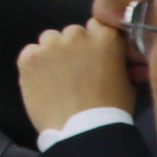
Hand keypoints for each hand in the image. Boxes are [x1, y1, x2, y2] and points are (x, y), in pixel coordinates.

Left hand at [17, 18, 137, 134]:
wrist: (82, 130)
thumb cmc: (111, 109)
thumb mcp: (127, 82)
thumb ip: (119, 61)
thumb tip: (117, 58)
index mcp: (106, 37)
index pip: (96, 26)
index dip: (94, 41)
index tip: (93, 56)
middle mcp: (76, 35)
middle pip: (72, 33)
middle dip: (74, 47)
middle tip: (75, 70)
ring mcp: (50, 45)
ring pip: (49, 39)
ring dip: (53, 52)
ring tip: (57, 77)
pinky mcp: (28, 58)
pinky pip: (30, 53)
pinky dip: (34, 64)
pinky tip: (41, 82)